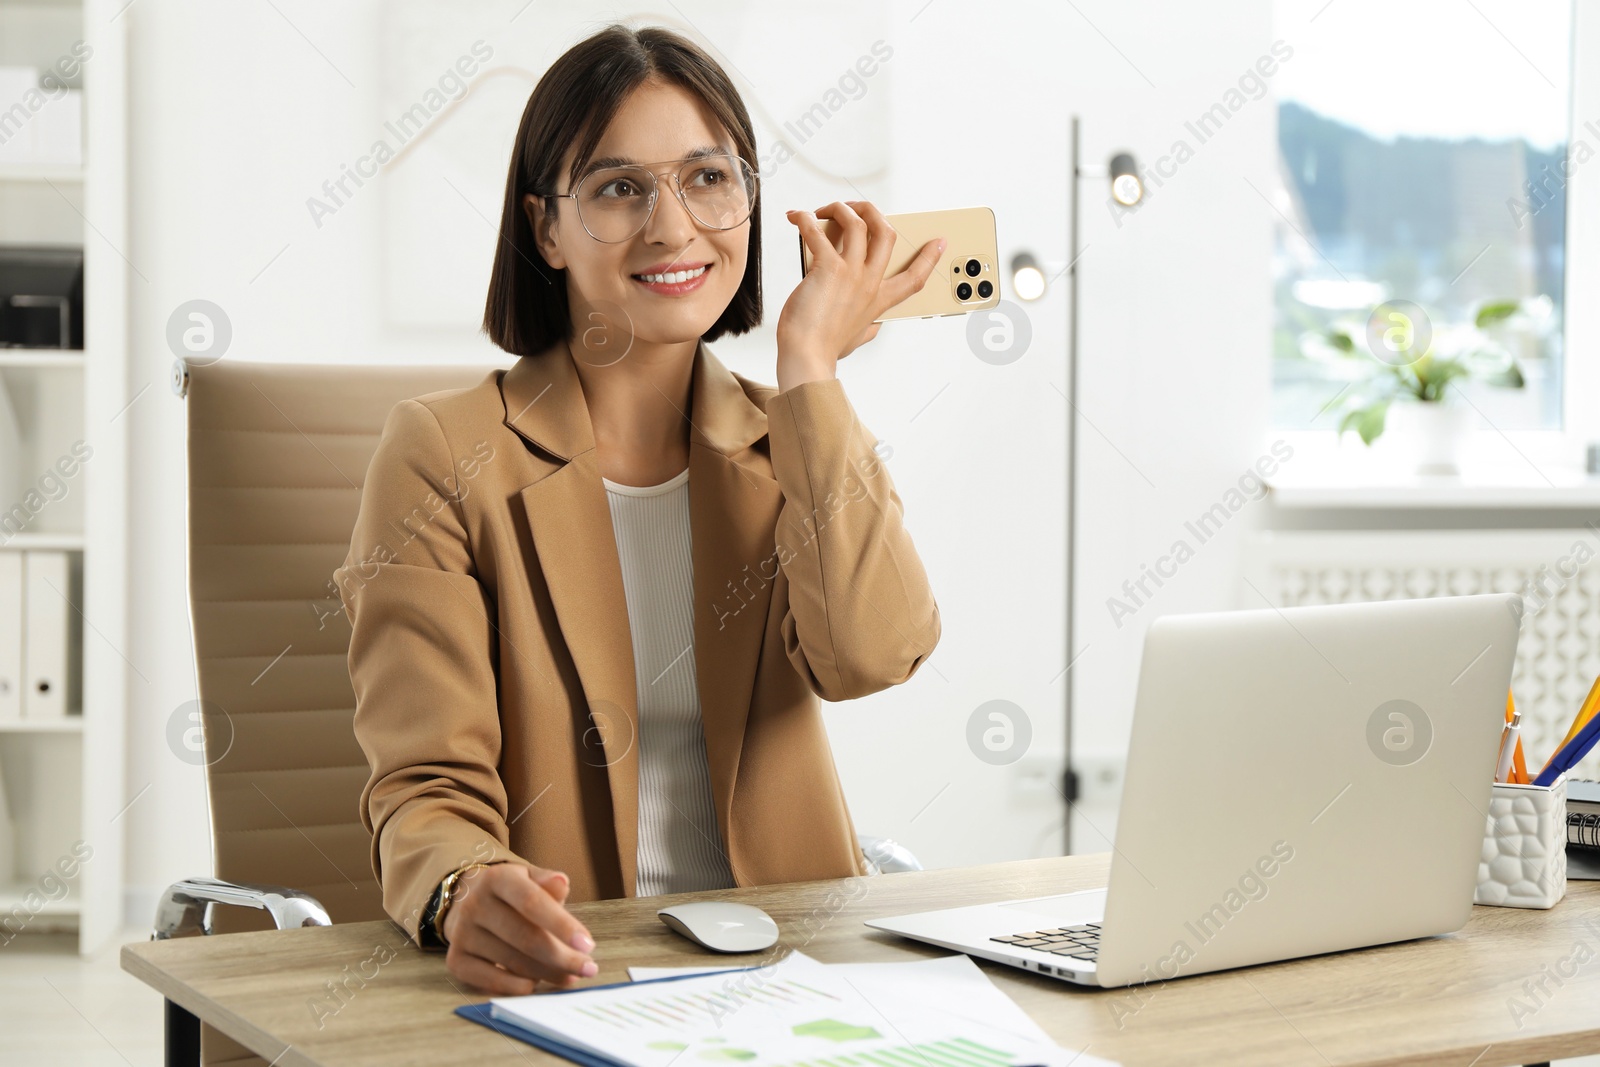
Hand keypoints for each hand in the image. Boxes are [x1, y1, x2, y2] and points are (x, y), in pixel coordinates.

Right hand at [441, 862, 597, 994]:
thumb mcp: (530, 879)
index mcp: (498, 879)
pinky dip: (519, 986)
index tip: (588, 945)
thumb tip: (561, 882)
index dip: (562, 926)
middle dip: (562, 958)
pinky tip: (537, 983)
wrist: (468, 901)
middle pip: (526, 938)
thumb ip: (548, 883)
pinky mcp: (456, 959)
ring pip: (513, 962)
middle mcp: (475, 904)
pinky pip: (492, 981)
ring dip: (547, 974)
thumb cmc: (511, 893)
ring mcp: (462, 934)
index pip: (532, 903)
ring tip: (569, 976)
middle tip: (588, 969)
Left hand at [776, 200, 943, 391]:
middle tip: (855, 207)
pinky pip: (817, 232)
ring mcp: (851, 274)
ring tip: (824, 210)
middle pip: (886, 233)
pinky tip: (796, 218)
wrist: (806, 356)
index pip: (914, 277)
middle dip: (872, 211)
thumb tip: (874, 328)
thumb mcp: (857, 340)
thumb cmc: (825, 349)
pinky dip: (804, 220)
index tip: (939, 242)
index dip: (929, 258)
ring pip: (857, 223)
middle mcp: (869, 283)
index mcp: (879, 300)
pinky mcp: (827, 269)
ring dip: (840, 208)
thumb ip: (869, 329)